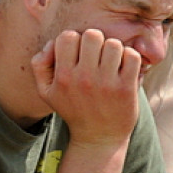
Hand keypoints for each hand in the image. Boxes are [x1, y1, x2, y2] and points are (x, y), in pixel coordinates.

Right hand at [30, 29, 142, 146]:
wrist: (97, 137)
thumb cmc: (73, 109)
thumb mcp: (46, 92)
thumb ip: (40, 66)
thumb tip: (50, 44)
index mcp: (62, 76)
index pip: (67, 36)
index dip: (74, 40)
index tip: (79, 54)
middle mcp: (83, 78)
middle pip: (92, 35)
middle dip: (95, 42)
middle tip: (97, 56)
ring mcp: (105, 83)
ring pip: (114, 44)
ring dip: (113, 51)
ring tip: (110, 64)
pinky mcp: (126, 88)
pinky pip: (132, 55)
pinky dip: (130, 58)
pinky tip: (123, 69)